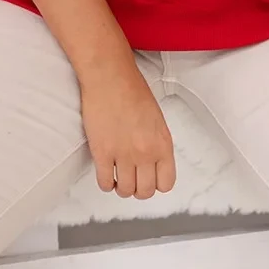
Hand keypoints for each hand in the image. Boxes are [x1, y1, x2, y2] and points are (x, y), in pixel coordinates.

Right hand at [80, 64, 176, 198]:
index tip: (149, 178)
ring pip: (125, 191)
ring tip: (118, 175)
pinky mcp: (102, 153)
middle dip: (138, 188)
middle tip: (132, 178)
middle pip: (145, 191)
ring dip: (121, 186)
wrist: (110, 77)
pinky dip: (106, 182)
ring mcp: (123, 155)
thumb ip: (156, 143)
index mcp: (163, 143)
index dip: (156, 183)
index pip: (166, 183)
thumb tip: (151, 161)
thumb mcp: (156, 118)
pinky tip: (106, 171)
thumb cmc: (132, 90)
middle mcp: (146, 153)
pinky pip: (105, 183)